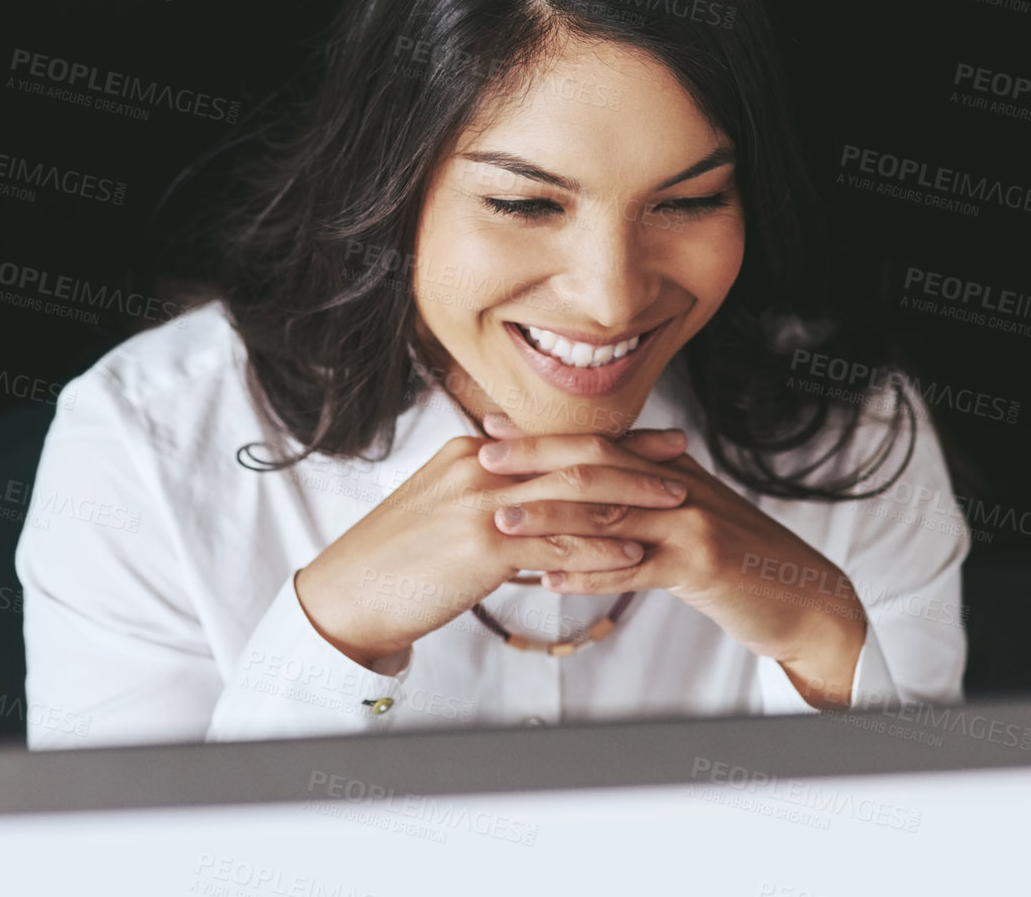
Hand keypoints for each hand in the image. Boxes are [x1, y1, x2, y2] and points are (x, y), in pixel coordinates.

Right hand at [293, 422, 691, 670]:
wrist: (348, 595)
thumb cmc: (396, 561)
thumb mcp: (443, 510)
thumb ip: (490, 500)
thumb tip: (532, 510)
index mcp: (472, 454)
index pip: (553, 439)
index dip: (609, 437)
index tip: (651, 436)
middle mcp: (480, 469)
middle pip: (572, 455)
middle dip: (634, 454)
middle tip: (681, 454)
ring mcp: (483, 506)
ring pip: (574, 494)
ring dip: (631, 497)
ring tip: (676, 502)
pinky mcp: (484, 547)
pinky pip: (559, 543)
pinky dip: (602, 547)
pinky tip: (636, 552)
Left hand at [476, 436, 867, 707]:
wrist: (803, 597)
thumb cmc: (737, 561)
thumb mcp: (687, 515)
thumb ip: (639, 495)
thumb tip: (578, 483)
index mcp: (669, 470)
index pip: (598, 442)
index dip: (543, 436)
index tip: (492, 429)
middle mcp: (677, 486)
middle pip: (596, 465)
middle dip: (534, 461)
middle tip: (483, 460)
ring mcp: (690, 524)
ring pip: (608, 514)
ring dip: (549, 518)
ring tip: (500, 521)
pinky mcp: (701, 566)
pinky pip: (634, 568)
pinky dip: (589, 573)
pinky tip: (550, 581)